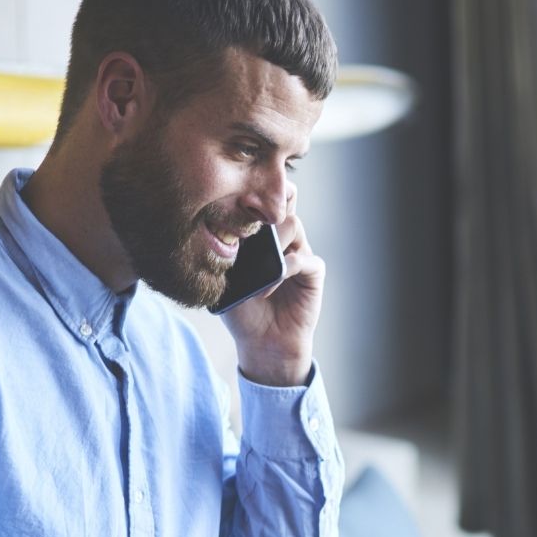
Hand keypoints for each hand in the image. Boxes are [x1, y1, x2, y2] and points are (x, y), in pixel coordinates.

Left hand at [220, 207, 323, 387]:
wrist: (263, 343)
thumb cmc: (243, 313)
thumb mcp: (228, 280)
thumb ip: (228, 254)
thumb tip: (223, 230)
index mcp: (261, 236)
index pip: (262, 200)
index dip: (253, 193)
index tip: (233, 199)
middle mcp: (283, 239)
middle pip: (285, 199)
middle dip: (269, 203)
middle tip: (251, 219)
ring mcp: (300, 253)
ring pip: (293, 224)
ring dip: (275, 239)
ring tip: (259, 264)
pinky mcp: (313, 272)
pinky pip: (304, 259)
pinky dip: (287, 267)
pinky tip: (271, 284)